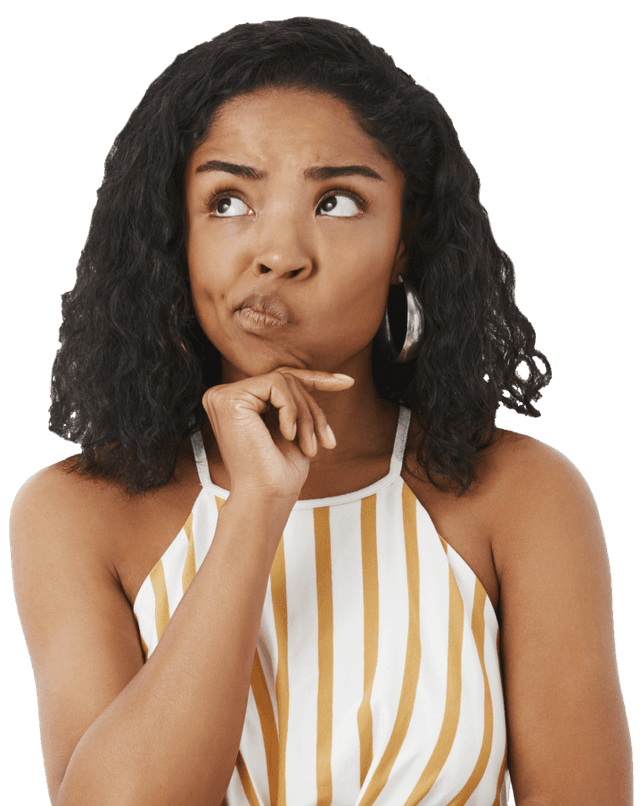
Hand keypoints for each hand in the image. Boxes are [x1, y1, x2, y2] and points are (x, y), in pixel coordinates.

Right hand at [202, 368, 354, 502]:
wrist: (267, 498)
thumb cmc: (281, 473)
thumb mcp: (297, 427)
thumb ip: (300, 400)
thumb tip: (336, 376)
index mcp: (237, 402)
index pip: (281, 380)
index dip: (316, 379)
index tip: (347, 382)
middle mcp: (223, 395)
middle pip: (285, 379)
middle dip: (312, 410)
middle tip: (322, 442)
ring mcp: (222, 395)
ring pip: (284, 380)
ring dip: (306, 415)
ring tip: (308, 446)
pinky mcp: (228, 397)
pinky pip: (277, 384)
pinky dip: (292, 411)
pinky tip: (288, 436)